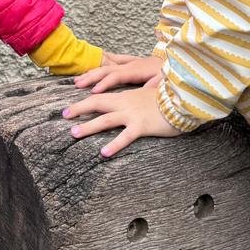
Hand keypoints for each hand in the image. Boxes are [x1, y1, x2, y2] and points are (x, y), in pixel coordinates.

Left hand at [62, 82, 177, 158]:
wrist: (185, 101)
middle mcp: (125, 103)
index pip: (101, 96)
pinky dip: (114, 144)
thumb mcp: (150, 96)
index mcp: (126, 95)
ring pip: (105, 120)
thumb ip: (137, 99)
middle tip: (64, 114)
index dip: (85, 99)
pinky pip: (125, 137)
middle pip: (97, 103)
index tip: (73, 104)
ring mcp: (132, 114)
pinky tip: (104, 153)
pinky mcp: (142, 126)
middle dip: (79, 108)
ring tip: (73, 133)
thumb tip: (130, 104)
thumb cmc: (170, 99)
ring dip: (88, 126)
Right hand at [73, 52, 162, 92]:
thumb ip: (153, 88)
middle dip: (91, 76)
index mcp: (137, 70)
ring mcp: (130, 61)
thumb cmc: (171, 73)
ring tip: (78, 80)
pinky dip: (100, 64)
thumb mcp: (165, 82)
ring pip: (106, 64)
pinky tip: (92, 69)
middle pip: (106, 68)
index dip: (104, 83)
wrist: (178, 59)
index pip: (116, 75)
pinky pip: (112, 60)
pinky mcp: (131, 61)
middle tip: (78, 85)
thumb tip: (144, 94)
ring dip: (92, 72)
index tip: (94, 92)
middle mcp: (130, 63)